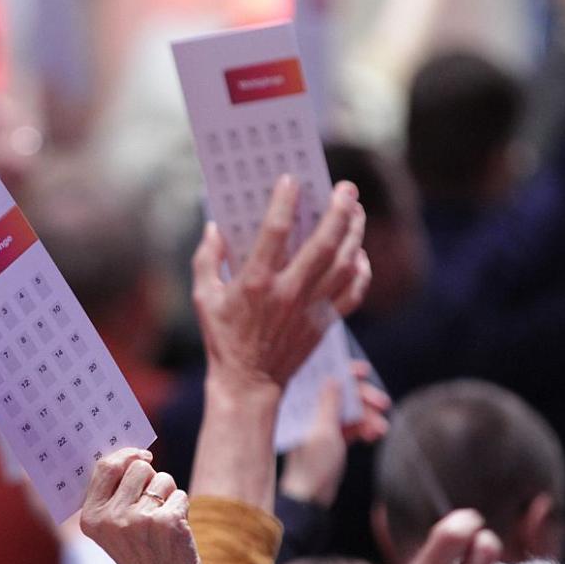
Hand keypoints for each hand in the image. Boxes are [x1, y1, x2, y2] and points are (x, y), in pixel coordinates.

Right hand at [80, 447, 206, 563]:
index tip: (141, 454)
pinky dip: (182, 508)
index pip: (105, 467)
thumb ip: (113, 495)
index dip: (126, 455)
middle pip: (138, 467)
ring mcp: (139, 520)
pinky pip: (180, 494)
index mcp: (91, 518)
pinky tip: (176, 532)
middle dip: (151, 479)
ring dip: (168, 494)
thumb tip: (131, 453)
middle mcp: (111, 518)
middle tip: (152, 506)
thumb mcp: (114, 530)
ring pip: (162, 478)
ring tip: (162, 523)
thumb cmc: (142, 556)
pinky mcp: (167, 522)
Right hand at [188, 178, 368, 508]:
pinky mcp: (324, 323)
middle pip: (323, 243)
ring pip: (344, 264)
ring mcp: (310, 309)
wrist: (249, 384)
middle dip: (338, 211)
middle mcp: (288, 293)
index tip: (292, 179)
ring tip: (356, 212)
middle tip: (346, 188)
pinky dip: (361, 272)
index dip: (284, 202)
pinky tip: (360, 255)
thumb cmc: (223, 338)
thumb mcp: (203, 297)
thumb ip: (206, 259)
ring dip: (355, 234)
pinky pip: (352, 293)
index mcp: (255, 283)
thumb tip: (214, 227)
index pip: (274, 232)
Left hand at [280, 361, 390, 506]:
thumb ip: (329, 403)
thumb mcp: (323, 430)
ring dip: (369, 417)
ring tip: (381, 429)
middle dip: (364, 397)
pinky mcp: (334, 440)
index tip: (364, 370)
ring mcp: (323, 426)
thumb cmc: (312, 464)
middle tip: (383, 403)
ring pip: (351, 411)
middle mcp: (312, 412)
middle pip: (342, 394)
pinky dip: (365, 430)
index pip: (322, 379)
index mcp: (302, 406)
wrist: (310, 498)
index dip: (342, 372)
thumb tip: (333, 378)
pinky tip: (375, 436)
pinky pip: (353, 428)